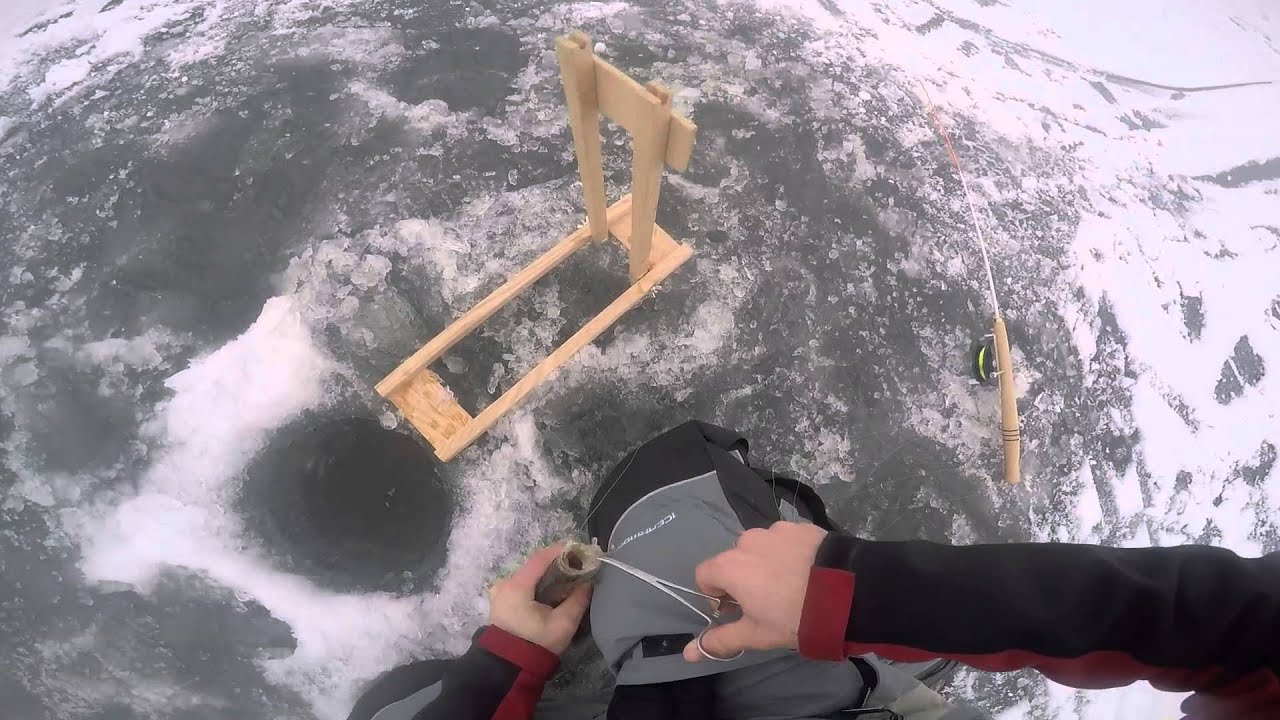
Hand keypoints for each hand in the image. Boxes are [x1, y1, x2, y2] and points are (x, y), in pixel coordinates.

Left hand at [489, 543, 592, 654]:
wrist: (510, 668)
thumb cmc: (537, 644)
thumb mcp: (563, 623)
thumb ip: (578, 600)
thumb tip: (588, 583)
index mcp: (517, 586)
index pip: (540, 558)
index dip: (561, 550)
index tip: (580, 549)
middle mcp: (505, 584)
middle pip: (534, 565)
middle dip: (557, 562)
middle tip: (578, 563)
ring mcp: (500, 593)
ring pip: (528, 574)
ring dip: (548, 573)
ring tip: (569, 575)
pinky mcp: (502, 602)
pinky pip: (522, 584)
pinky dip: (539, 582)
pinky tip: (553, 588)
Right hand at [684, 521, 826, 661]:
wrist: (848, 591)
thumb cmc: (794, 616)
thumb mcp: (756, 634)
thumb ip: (720, 641)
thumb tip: (688, 653)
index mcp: (729, 565)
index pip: (704, 575)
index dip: (715, 595)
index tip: (736, 611)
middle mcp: (747, 540)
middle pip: (733, 560)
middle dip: (742, 580)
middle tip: (767, 603)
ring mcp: (775, 530)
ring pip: (760, 548)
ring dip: (766, 564)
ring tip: (792, 586)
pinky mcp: (801, 526)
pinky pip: (785, 540)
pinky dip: (789, 554)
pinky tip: (808, 572)